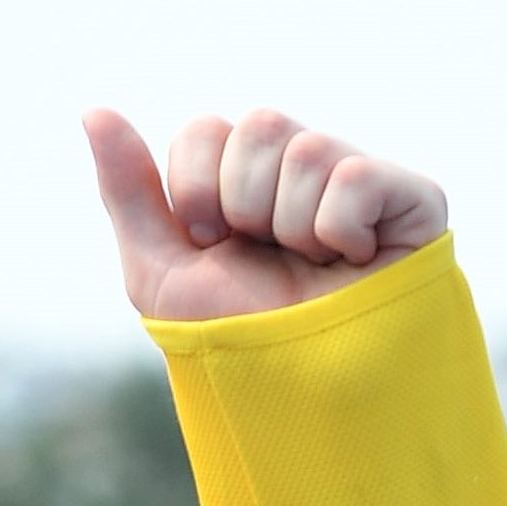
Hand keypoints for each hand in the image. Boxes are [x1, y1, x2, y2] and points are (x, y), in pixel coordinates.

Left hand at [81, 108, 446, 321]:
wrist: (300, 395)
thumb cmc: (234, 338)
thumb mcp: (160, 269)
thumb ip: (129, 190)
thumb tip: (94, 111)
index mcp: (244, 176)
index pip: (206, 129)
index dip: (196, 192)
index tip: (212, 243)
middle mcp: (303, 167)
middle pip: (256, 126)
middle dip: (241, 206)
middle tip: (265, 255)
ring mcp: (359, 179)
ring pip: (305, 149)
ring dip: (289, 227)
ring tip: (312, 267)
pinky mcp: (412, 198)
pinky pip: (354, 177)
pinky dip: (338, 232)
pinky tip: (353, 263)